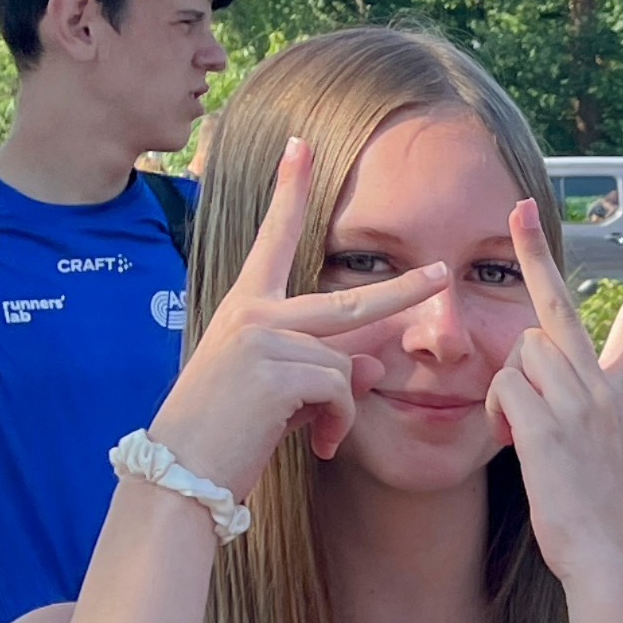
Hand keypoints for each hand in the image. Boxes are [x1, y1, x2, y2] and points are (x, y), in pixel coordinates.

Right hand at [153, 138, 447, 500]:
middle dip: (404, 291)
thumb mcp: (280, 398)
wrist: (179, 476)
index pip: (273, 241)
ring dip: (342, 409)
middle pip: (350, 299)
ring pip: (346, 362)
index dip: (290, 192)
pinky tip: (316, 446)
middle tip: (443, 275)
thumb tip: (376, 363)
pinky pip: (339, 391)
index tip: (302, 146)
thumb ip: (325, 372)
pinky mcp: (274, 369)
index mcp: (246, 310)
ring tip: (318, 438)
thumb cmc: (224, 438)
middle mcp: (253, 314)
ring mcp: (261, 337)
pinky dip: (338, 425)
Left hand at [489, 211, 622, 591]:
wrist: (609, 556)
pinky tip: (514, 443)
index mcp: (618, 394)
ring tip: (521, 431)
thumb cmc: (596, 514)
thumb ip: (577, 411)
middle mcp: (601, 387)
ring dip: (509, 385)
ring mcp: (578, 402)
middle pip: (559, 307)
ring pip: (520, 352)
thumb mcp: (601, 452)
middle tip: (517, 207)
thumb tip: (532, 386)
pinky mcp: (548, 423)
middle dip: (533, 253)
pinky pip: (505, 386)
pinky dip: (499, 411)